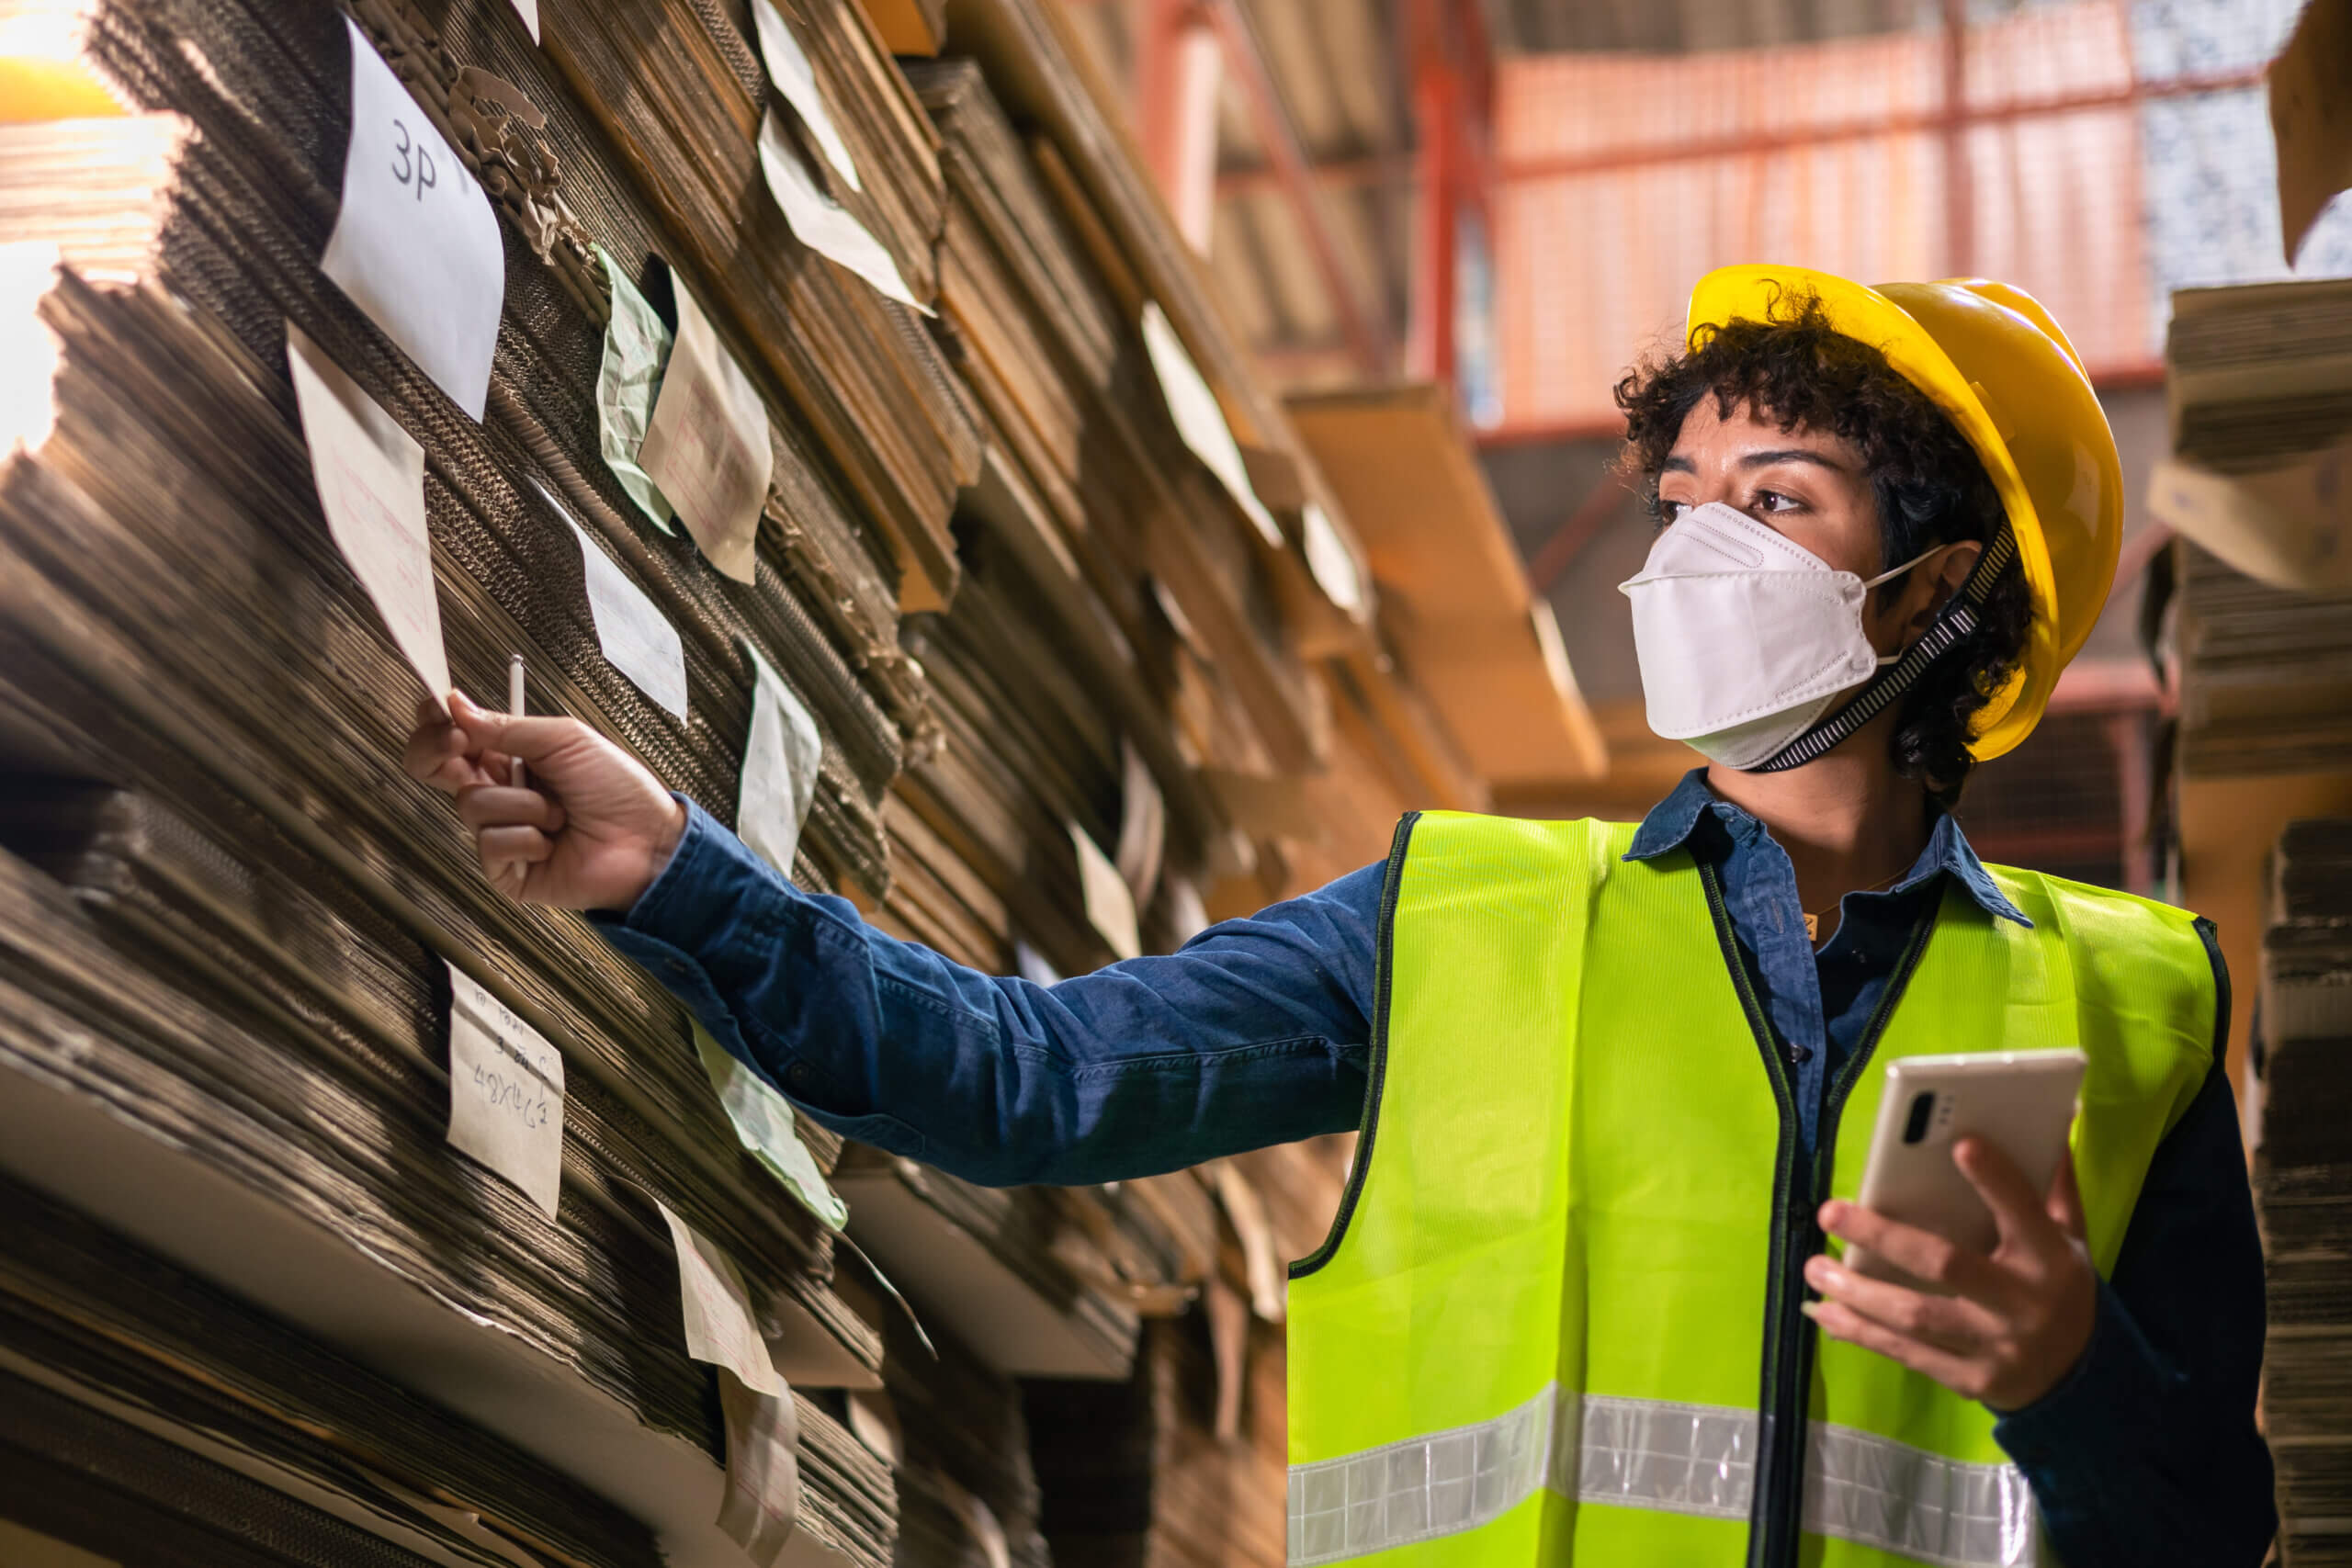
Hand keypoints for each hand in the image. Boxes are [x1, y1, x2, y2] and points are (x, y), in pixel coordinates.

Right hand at [401, 692, 686, 910]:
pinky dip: (527, 838)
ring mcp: (498, 832)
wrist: (649, 841)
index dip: (435, 722)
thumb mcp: (565, 741)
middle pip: (432, 768)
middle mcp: (497, 793)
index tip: (437, 707)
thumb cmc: (617, 788)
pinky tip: (553, 844)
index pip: (453, 737)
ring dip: (522, 803)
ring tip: (560, 813)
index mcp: (509, 758)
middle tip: (460, 743)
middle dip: (439, 751)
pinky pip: (489, 843)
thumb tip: (455, 707)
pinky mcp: (504, 871)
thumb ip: (507, 726)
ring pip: (470, 804)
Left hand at [1803, 1138, 2096, 1411]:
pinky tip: (1824, 1311)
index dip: (1994, 1181)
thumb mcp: (2071, 1240)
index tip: (1959, 1144)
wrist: (2079, 1378)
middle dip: (1884, 1237)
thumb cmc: (2060, 1289)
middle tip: (1829, 1212)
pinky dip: (1861, 1332)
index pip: (2022, 1212)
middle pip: (1946, 1264)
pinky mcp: (1971, 1380)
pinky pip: (1907, 1354)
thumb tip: (2055, 1119)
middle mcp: (2022, 1304)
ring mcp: (1995, 1347)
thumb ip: (2053, 1187)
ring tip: (1814, 1266)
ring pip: (1915, 1316)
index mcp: (2049, 1259)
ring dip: (1857, 1292)